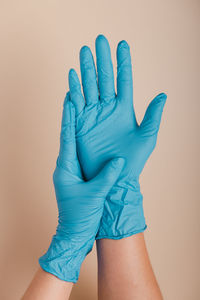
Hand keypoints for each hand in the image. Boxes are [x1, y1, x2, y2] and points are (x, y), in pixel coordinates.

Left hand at [39, 93, 123, 281]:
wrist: (75, 232)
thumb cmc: (81, 215)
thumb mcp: (95, 195)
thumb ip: (107, 177)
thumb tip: (118, 160)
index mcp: (66, 168)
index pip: (67, 137)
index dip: (69, 117)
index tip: (70, 99)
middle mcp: (66, 165)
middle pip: (68, 135)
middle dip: (72, 115)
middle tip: (74, 94)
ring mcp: (71, 169)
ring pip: (74, 142)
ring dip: (77, 125)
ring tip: (81, 108)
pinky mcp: (77, 174)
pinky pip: (80, 152)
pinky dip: (83, 139)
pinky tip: (89, 133)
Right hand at [68, 35, 166, 238]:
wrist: (115, 178)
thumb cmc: (133, 161)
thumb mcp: (147, 137)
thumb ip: (153, 115)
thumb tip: (163, 94)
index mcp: (125, 108)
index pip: (124, 79)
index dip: (123, 62)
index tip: (121, 44)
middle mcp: (108, 108)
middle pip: (104, 78)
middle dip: (101, 59)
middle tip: (98, 41)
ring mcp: (93, 115)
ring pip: (89, 87)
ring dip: (85, 70)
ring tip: (83, 52)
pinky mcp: (81, 124)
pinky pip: (77, 104)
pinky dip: (74, 90)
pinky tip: (72, 76)